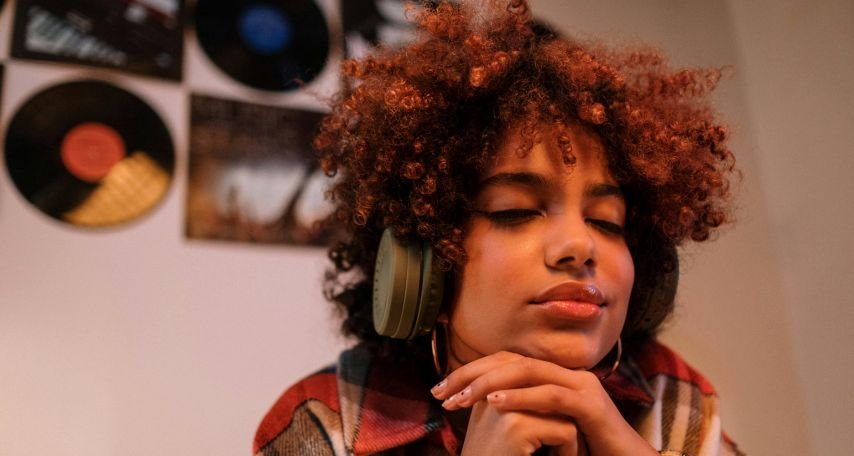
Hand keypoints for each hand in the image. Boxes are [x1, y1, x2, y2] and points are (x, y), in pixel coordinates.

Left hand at [431, 351, 657, 455]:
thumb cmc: (585, 451)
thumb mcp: (544, 428)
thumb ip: (521, 413)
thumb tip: (483, 406)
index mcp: (554, 377)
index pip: (505, 362)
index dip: (470, 372)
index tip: (440, 389)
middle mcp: (567, 374)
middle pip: (511, 361)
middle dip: (471, 374)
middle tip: (440, 391)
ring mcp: (581, 385)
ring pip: (527, 372)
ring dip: (487, 384)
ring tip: (458, 398)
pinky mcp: (590, 405)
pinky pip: (551, 395)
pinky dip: (520, 397)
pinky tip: (494, 404)